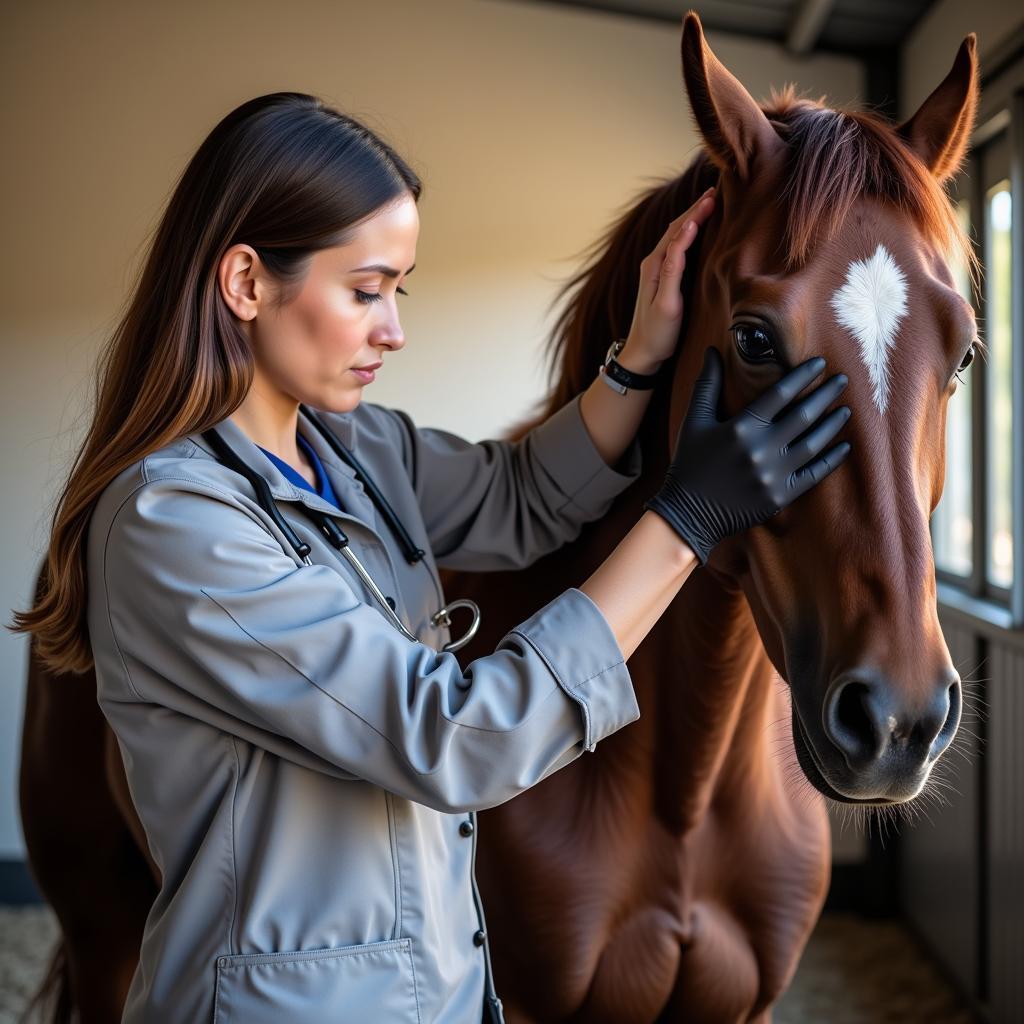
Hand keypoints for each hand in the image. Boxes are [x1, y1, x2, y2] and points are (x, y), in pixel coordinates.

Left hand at [616, 186, 716, 374]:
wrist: (643, 353)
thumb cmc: (657, 333)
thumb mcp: (667, 304)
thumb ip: (673, 270)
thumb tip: (682, 238)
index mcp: (655, 266)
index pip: (678, 233)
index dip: (696, 214)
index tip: (714, 197)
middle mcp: (653, 263)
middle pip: (676, 229)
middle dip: (695, 209)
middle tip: (716, 192)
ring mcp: (656, 269)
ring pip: (675, 236)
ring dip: (692, 218)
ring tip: (709, 203)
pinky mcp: (661, 277)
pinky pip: (676, 247)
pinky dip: (688, 233)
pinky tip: (697, 229)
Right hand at [644, 347, 852, 563]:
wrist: (688, 512)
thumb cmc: (689, 462)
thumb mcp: (694, 420)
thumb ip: (707, 384)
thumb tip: (712, 350)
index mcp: (742, 427)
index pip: (781, 393)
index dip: (803, 375)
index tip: (820, 363)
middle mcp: (762, 449)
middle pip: (804, 415)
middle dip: (826, 394)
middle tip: (843, 380)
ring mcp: (774, 474)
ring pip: (814, 443)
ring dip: (833, 424)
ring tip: (845, 410)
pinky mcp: (781, 496)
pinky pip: (814, 474)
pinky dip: (832, 460)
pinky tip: (845, 447)